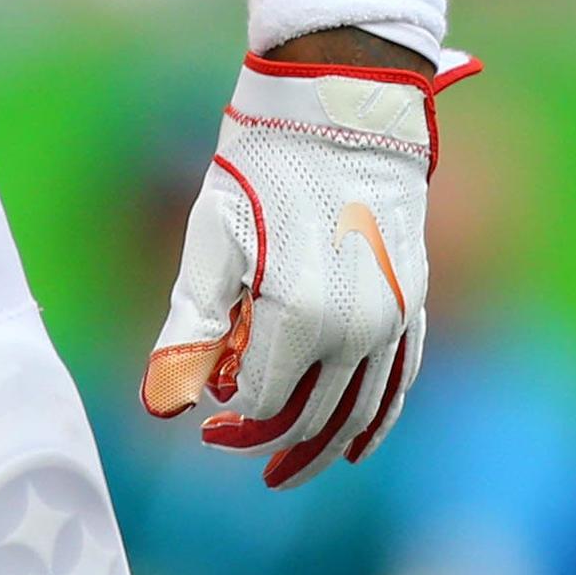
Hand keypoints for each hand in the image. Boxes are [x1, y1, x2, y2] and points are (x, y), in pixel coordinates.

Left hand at [141, 47, 473, 486]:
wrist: (343, 104)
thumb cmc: (264, 165)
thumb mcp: (211, 241)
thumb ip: (189, 331)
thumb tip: (161, 408)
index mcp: (300, 317)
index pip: (260, 402)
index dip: (225, 412)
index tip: (202, 404)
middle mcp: (357, 329)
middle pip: (309, 414)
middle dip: (265, 437)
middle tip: (224, 443)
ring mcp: (393, 318)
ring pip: (360, 410)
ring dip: (323, 446)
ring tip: (289, 470)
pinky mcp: (414, 301)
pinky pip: (400, 380)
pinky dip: (379, 419)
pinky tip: (358, 445)